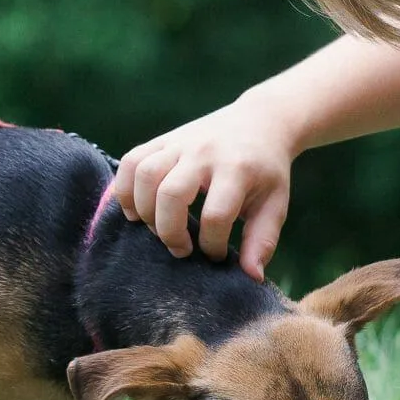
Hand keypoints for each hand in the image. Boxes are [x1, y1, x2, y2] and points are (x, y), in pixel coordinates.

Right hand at [114, 98, 298, 278]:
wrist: (260, 122)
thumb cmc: (267, 171)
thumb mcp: (274, 204)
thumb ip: (263, 240)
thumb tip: (252, 278)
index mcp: (237, 169)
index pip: (216, 216)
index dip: (213, 245)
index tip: (217, 254)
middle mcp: (204, 153)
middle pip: (171, 195)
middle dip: (170, 233)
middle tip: (182, 249)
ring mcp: (180, 143)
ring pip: (145, 175)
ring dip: (144, 211)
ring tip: (156, 229)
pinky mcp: (163, 140)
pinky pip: (131, 161)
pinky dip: (125, 189)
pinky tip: (136, 211)